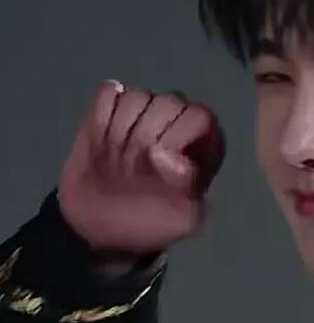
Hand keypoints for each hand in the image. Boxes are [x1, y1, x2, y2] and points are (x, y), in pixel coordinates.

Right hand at [57, 80, 225, 255]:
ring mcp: (144, 114)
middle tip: (132, 168)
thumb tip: (166, 155)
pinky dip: (100, 117)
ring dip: (120, 131)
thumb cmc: (150, 223)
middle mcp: (178, 123)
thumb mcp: (182, 221)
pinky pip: (107, 94)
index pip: (199, 116)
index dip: (176, 137)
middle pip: (167, 102)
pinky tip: (101, 142)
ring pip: (136, 98)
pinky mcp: (108, 111)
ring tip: (116, 159)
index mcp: (205, 146)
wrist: (100, 228)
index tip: (158, 165)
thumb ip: (189, 189)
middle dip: (145, 136)